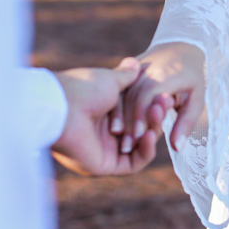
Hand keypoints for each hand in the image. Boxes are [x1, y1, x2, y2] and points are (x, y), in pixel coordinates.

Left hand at [51, 58, 162, 175]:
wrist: (62, 105)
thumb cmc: (82, 88)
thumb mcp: (110, 80)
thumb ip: (126, 77)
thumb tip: (136, 63)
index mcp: (103, 113)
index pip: (136, 115)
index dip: (151, 106)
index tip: (164, 94)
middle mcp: (103, 134)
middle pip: (140, 131)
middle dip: (155, 117)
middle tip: (165, 102)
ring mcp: (104, 151)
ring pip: (139, 146)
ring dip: (153, 131)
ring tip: (159, 113)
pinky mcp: (104, 166)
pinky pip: (133, 163)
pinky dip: (145, 149)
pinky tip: (150, 134)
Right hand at [119, 42, 205, 154]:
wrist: (181, 46)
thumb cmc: (192, 78)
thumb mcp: (197, 98)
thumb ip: (186, 122)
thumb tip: (177, 147)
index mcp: (169, 73)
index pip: (150, 92)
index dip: (142, 114)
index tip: (139, 136)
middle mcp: (150, 67)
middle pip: (133, 93)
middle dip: (129, 120)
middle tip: (126, 145)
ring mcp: (137, 66)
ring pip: (122, 90)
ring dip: (118, 114)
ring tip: (118, 136)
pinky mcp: (128, 67)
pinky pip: (118, 86)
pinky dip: (114, 104)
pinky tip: (113, 122)